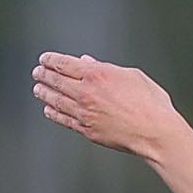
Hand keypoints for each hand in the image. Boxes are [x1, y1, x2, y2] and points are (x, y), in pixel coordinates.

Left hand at [31, 52, 185, 159]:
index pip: (65, 64)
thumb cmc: (150, 102)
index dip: (51, 60)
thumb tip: (87, 62)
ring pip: (57, 101)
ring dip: (44, 94)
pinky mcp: (87, 130)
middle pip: (57, 81)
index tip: (44, 59)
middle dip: (44, 75)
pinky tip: (48, 110)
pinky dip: (54, 114)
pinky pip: (65, 120)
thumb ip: (105, 67)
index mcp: (97, 74)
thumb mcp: (131, 75)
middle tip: (37, 72)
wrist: (155, 132)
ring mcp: (85, 113)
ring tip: (38, 89)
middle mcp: (86, 93)